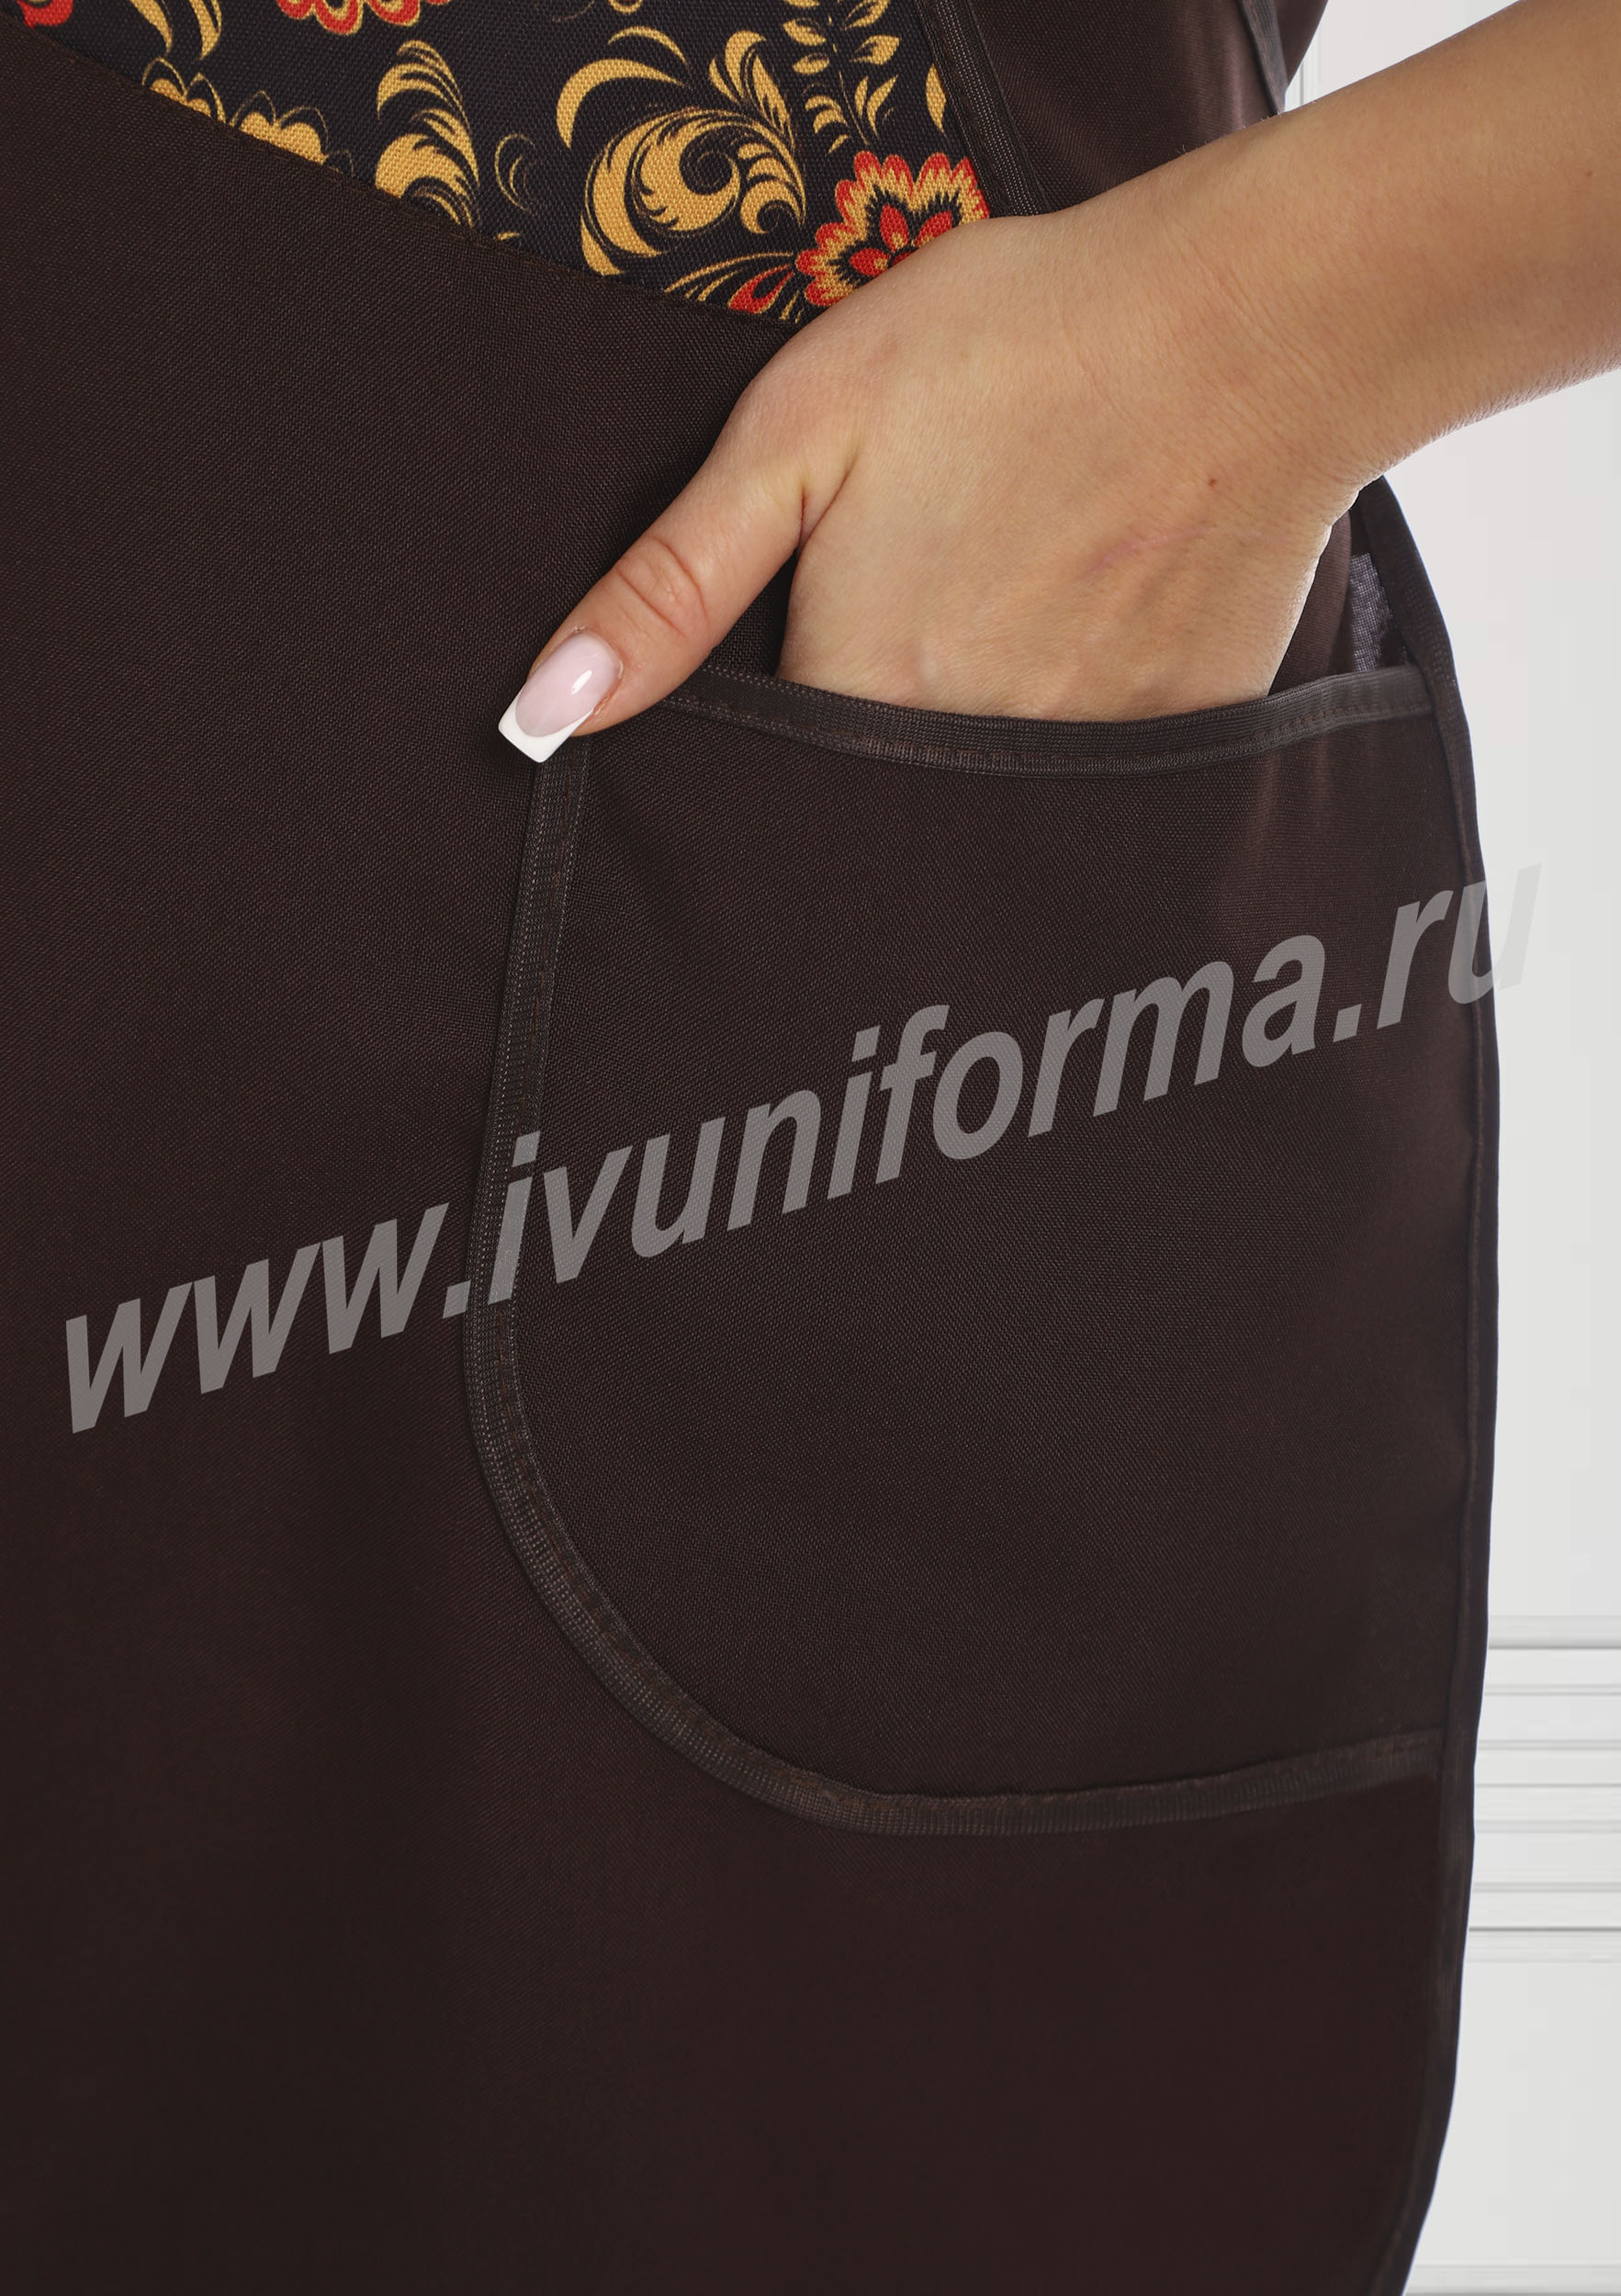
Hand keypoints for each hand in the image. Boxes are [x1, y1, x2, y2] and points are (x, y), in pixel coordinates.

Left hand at [505, 0, 1620, 747]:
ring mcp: (1081, 769)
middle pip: (878, 808)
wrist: (1250, 323)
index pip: (768, 791)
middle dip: (872, 743)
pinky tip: (1090, 620)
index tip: (790, 673)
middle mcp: (967, 765)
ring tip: (1006, 605)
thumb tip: (544, 714)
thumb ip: (670, 587)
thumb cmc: (1014, 349)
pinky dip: (1075, 723)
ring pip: (983, 803)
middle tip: (925, 608)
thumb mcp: (797, 432)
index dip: (758, 743)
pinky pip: (1093, 783)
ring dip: (972, 732)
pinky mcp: (1175, 748)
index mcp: (861, 699)